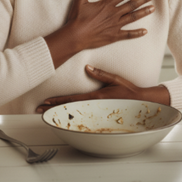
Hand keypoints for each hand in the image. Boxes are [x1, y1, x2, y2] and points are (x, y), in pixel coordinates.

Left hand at [35, 65, 169, 112]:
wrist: (142, 102)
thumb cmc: (129, 90)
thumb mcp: (115, 78)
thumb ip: (100, 73)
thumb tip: (87, 67)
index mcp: (96, 96)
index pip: (72, 99)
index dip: (57, 100)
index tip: (45, 101)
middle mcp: (94, 105)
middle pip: (69, 107)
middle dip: (53, 108)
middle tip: (38, 109)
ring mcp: (97, 110)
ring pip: (74, 111)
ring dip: (59, 112)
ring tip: (45, 112)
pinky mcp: (100, 113)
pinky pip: (83, 114)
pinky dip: (72, 114)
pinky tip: (63, 115)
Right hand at [44, 0, 154, 67]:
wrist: (75, 36)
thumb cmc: (76, 18)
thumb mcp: (80, 0)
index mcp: (106, 5)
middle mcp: (113, 14)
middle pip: (131, 5)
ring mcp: (115, 26)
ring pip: (133, 17)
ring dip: (143, 12)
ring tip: (152, 8)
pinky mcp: (114, 36)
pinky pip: (128, 35)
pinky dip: (137, 33)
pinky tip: (145, 31)